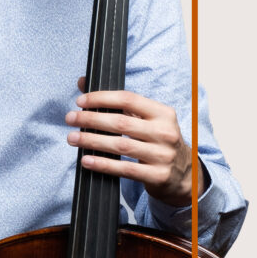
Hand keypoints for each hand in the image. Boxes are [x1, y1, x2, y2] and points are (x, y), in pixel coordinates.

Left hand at [68, 84, 204, 206]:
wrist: (186, 173)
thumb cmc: (158, 140)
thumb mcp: (147, 119)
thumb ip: (118, 102)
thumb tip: (82, 82)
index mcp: (163, 113)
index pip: (128, 99)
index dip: (101, 98)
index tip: (80, 101)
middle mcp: (165, 132)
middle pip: (120, 123)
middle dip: (90, 120)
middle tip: (70, 119)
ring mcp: (163, 155)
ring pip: (121, 146)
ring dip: (92, 141)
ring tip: (72, 138)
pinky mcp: (158, 175)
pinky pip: (125, 169)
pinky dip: (103, 164)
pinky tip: (86, 160)